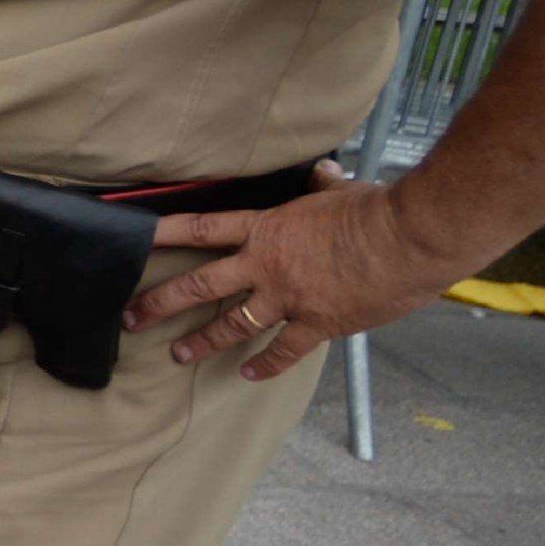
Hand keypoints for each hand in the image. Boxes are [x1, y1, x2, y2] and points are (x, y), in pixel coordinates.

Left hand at [124, 165, 449, 379]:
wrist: (411, 240)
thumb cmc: (377, 211)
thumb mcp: (341, 191)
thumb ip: (321, 185)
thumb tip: (321, 170)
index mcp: (267, 229)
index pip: (201, 228)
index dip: (163, 233)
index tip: (133, 240)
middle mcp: (267, 266)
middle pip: (200, 285)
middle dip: (161, 303)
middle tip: (133, 317)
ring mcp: (289, 298)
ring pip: (233, 324)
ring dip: (203, 342)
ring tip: (178, 354)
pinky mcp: (318, 325)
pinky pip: (283, 351)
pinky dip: (266, 365)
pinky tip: (248, 375)